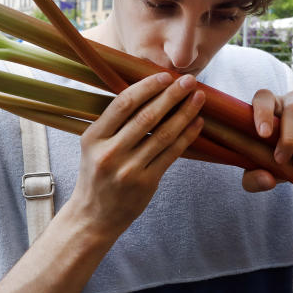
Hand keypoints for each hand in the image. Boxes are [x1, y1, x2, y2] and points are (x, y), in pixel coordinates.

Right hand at [68, 73, 205, 237]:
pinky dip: (187, 136)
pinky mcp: (146, 183)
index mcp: (93, 137)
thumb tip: (148, 91)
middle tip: (189, 80)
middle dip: (172, 95)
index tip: (165, 76)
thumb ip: (114, 123)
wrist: (94, 216)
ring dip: (185, 113)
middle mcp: (110, 153)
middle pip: (147, 116)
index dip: (147, 87)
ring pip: (164, 134)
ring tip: (199, 98)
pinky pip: (172, 154)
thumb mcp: (93, 146)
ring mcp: (129, 170)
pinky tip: (197, 123)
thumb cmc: (96, 175)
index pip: (123, 104)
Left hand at [242, 90, 292, 192]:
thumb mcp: (260, 170)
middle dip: (289, 137)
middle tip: (282, 160)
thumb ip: (254, 179)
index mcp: (269, 105)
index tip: (263, 134)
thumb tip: (266, 180)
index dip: (262, 113)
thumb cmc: (275, 159)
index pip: (263, 98)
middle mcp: (291, 100)